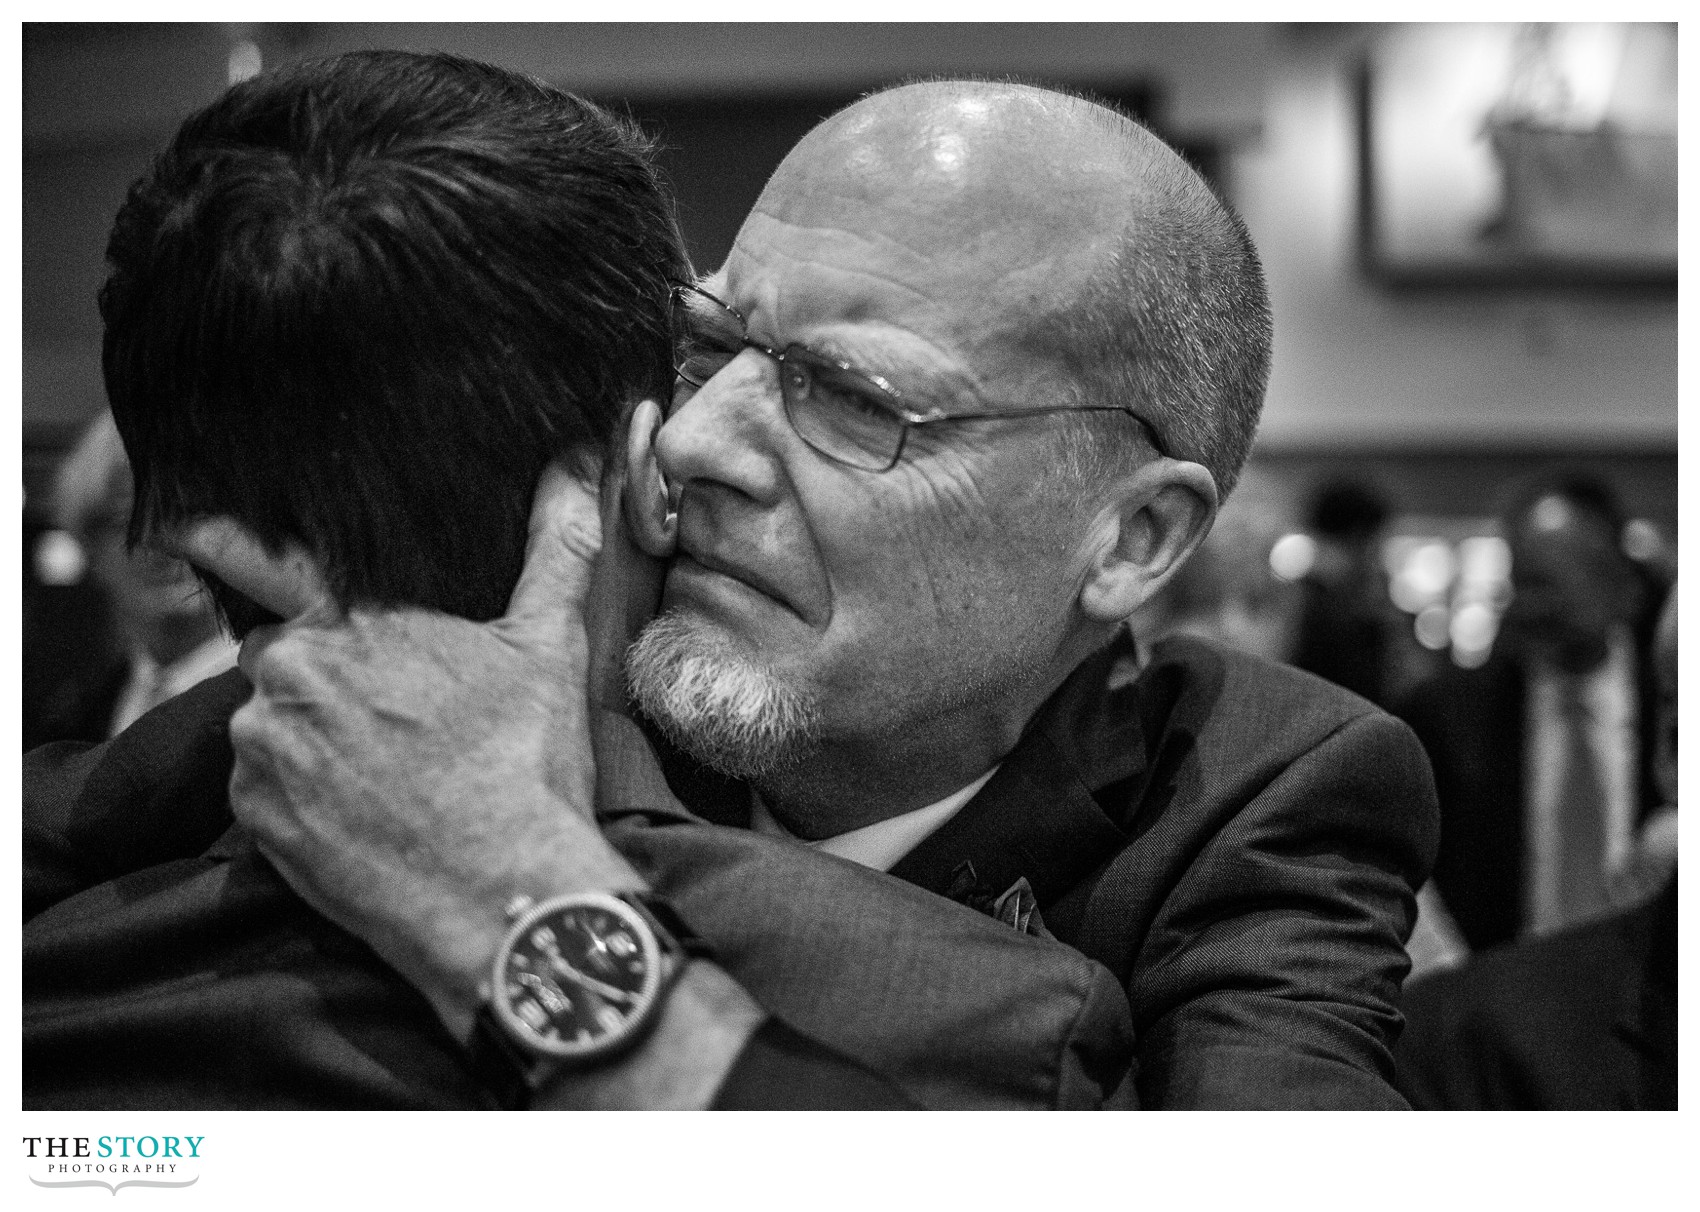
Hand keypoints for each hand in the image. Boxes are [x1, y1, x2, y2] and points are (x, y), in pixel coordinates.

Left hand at [172, 462, 647, 1040]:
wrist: (502, 892)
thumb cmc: (526, 763)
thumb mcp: (550, 645)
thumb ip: (553, 549)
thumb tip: (578, 464)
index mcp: (351, 618)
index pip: (267, 565)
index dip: (238, 549)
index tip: (192, 537)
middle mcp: (289, 674)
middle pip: (287, 656)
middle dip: (326, 675)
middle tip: (396, 716)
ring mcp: (263, 750)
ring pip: (273, 722)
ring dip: (311, 735)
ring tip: (387, 771)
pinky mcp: (254, 819)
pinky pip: (263, 788)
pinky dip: (300, 795)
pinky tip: (364, 809)